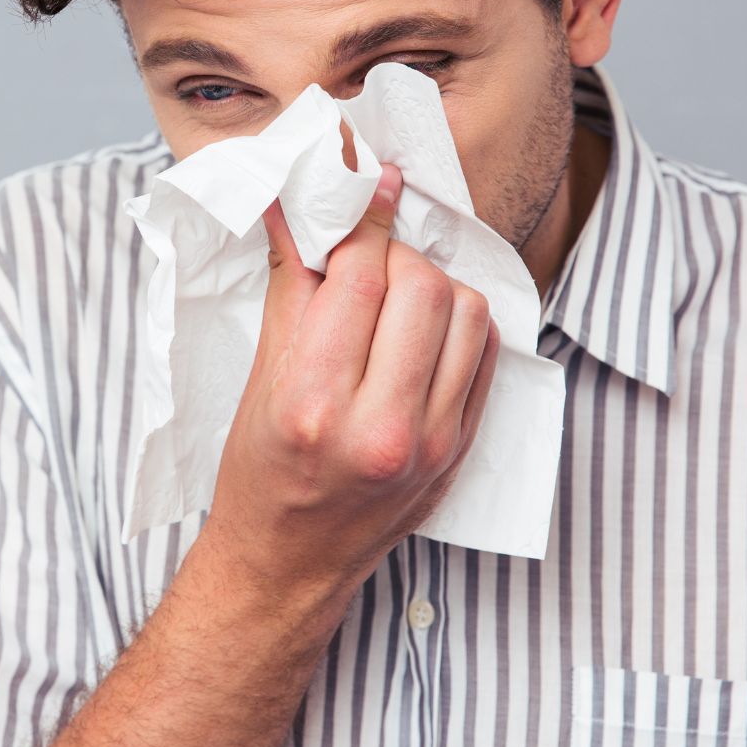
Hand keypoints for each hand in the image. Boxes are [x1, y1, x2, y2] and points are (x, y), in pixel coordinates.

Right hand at [200, 156, 499, 602]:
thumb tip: (300, 206)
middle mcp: (381, 427)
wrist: (289, 563)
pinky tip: (424, 330)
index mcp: (314, 404)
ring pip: (467, 312)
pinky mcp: (462, 450)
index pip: (360, 279)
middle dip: (394, 255)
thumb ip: (291, 286)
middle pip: (421, 287)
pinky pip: (487, 353)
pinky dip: (460, 324)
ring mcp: (432, 442)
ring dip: (433, 286)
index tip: (368, 183)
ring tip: (395, 297)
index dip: (366, 220)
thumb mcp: (259, 378)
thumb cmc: (259, 472)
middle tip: (367, 260)